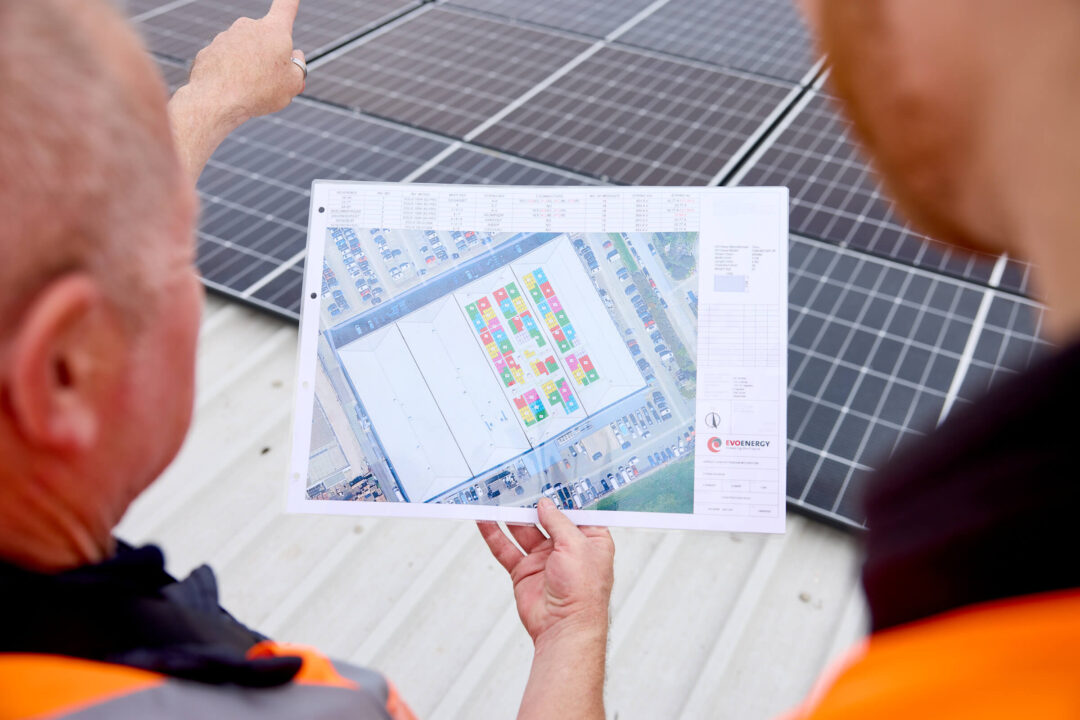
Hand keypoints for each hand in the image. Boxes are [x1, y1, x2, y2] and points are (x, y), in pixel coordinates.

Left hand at [166, 0, 304, 179]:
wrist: (217, 100)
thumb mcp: (294, 84)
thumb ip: (299, 67)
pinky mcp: (209, 51)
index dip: (291, 0)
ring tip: (249, 91)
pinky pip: (226, 63)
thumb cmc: (260, 91)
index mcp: (274, 30)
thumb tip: (294, 56)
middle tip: (272, 82)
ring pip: (244, 52)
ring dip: (249, 67)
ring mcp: (226, 37)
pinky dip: (230, 75)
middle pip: (265, 39)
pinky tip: (230, 91)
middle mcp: (248, 26)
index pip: (286, 6)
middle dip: (270, 56)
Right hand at [479, 498, 613, 646]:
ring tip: (495, 498)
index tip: (548, 478)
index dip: (562, 496)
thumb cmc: (583, 593)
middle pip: (545, 518)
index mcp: (591, 539)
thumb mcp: (576, 545)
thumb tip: (545, 504)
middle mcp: (568, 548)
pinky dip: (494, 535)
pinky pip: (507, 549)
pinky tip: (485, 521)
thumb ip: (558, 521)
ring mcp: (544, 560)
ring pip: (523, 531)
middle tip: (516, 485)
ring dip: (510, 516)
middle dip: (531, 503)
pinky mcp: (525, 571)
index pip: (575, 511)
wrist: (564, 628)